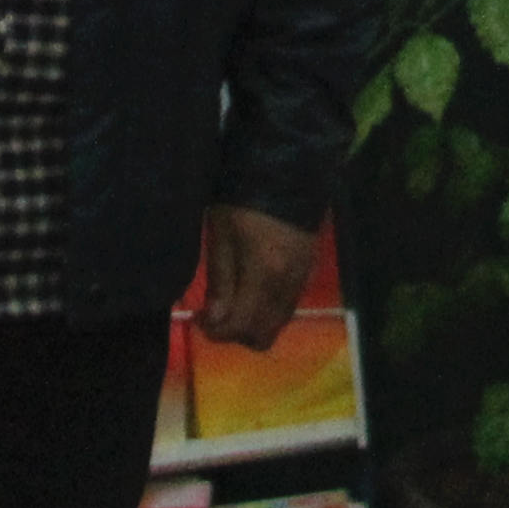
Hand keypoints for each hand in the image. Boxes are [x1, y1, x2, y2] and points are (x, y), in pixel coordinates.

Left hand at [195, 204, 316, 349]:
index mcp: (264, 275)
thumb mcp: (221, 234)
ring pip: (278, 324)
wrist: (286, 171)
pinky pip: (288, 307)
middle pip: (264, 336)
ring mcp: (303, 280)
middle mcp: (288, 285)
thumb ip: (220, 280)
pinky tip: (253, 289)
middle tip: (216, 313)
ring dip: (253, 323)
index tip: (199, 318)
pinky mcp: (309, 272)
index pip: (241, 326)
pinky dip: (268, 310)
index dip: (216, 331)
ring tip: (233, 300)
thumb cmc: (243, 199)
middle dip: (236, 333)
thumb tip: (214, 320)